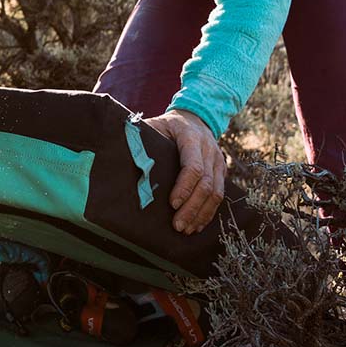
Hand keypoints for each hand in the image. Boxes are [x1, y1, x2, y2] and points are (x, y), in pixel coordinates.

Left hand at [144, 109, 224, 234]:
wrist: (195, 117)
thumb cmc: (169, 125)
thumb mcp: (155, 124)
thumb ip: (142, 138)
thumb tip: (124, 155)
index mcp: (191, 137)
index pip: (193, 167)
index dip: (184, 187)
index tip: (172, 204)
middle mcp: (209, 150)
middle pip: (206, 184)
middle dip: (192, 208)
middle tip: (178, 225)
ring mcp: (218, 161)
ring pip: (216, 193)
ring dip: (202, 214)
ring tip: (186, 229)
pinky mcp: (221, 171)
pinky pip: (219, 195)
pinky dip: (209, 212)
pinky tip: (197, 224)